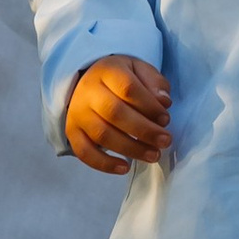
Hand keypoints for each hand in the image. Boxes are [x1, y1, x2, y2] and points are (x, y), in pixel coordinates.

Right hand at [66, 54, 172, 174]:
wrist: (90, 82)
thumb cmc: (122, 79)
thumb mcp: (140, 70)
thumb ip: (155, 82)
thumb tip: (163, 102)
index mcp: (107, 71)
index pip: (128, 88)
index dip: (149, 105)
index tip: (166, 119)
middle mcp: (88, 91)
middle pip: (114, 112)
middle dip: (144, 130)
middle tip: (165, 141)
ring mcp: (77, 113)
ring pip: (101, 134)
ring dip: (131, 149)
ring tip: (153, 155)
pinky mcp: (72, 132)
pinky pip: (84, 152)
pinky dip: (104, 164)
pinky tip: (125, 168)